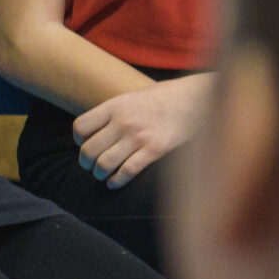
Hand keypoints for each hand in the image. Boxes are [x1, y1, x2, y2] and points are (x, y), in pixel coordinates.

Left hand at [72, 75, 209, 188]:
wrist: (199, 98)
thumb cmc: (169, 96)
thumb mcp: (137, 96)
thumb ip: (118, 111)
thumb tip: (101, 128)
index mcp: (116, 106)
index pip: (80, 128)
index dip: (79, 141)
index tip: (85, 145)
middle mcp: (123, 122)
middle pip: (89, 150)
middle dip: (86, 163)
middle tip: (92, 166)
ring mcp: (139, 136)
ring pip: (104, 164)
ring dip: (100, 174)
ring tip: (103, 175)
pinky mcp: (155, 149)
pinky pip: (127, 171)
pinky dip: (117, 181)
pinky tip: (115, 182)